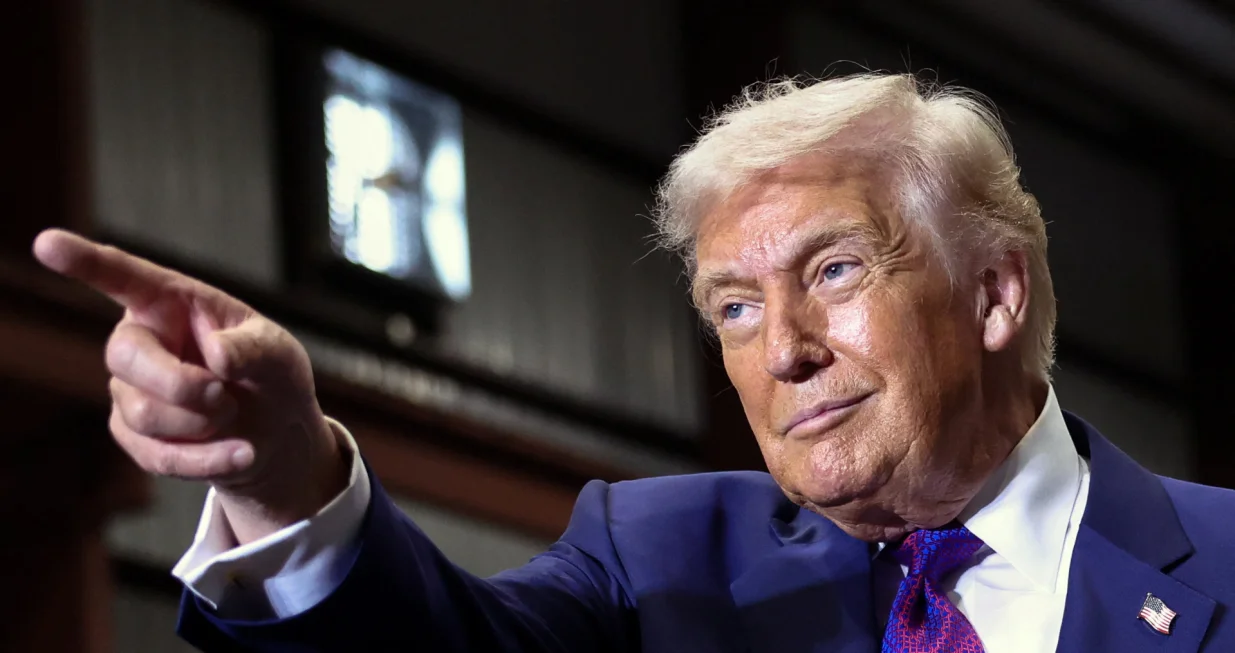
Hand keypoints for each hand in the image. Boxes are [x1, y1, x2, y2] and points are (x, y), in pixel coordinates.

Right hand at [32, 229, 347, 543]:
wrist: (278, 432)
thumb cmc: (271, 375)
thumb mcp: (279, 353)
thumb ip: (253, 349)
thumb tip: (216, 354)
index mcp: (173, 303)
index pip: (124, 277)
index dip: (85, 262)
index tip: (47, 243)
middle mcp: (141, 340)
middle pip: (124, 356)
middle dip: (179, 384)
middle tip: (225, 395)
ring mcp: (130, 390)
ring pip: (144, 414)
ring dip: (203, 423)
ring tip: (235, 414)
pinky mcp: (134, 436)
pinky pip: (157, 456)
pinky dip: (208, 460)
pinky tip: (243, 453)